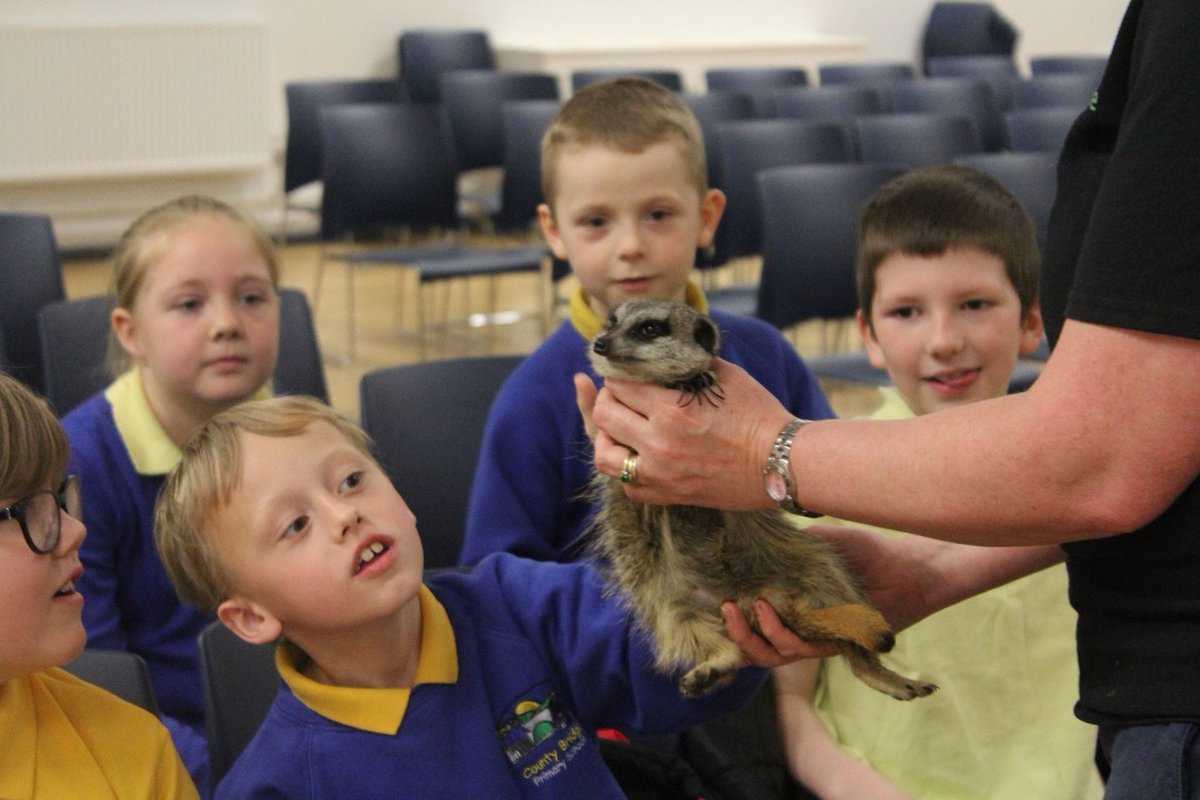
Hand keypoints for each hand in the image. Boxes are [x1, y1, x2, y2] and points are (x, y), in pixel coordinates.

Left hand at [576, 359, 794, 509]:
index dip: (618, 373)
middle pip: (603, 415)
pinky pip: (627, 486)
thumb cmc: (758, 414)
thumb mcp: (724, 376)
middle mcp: (659, 443)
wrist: (782, 462)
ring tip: (617, 426)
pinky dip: (625, 469)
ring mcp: (660, 474)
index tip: (625, 371)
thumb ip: (686, 363)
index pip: (619, 384)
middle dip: (608, 398)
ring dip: (605, 436)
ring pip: (605, 455)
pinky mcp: (668, 495)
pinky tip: (634, 455)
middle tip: (620, 393)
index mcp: (672, 409)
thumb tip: (660, 351)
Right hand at [724, 525, 956, 667]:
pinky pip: (806, 649)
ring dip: (760, 634)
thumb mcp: (821, 542)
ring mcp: (819, 640)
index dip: (734, 622)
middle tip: (727, 609)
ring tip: (753, 606)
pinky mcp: (837, 645)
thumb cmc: (868, 552)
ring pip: (778, 653)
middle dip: (739, 634)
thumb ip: (791, 546)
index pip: (755, 624)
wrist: (908, 566)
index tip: (719, 601)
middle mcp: (803, 628)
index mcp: (794, 608)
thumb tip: (755, 539)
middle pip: (760, 648)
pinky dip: (785, 634)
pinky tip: (774, 612)